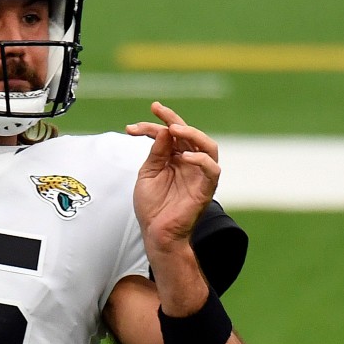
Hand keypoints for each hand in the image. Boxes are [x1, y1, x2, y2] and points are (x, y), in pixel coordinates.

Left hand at [125, 102, 220, 251]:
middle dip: (173, 119)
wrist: (156, 233)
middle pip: (189, 135)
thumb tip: (165, 131)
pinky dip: (201, 159)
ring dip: (192, 133)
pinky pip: (212, 169)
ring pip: (208, 146)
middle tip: (158, 110)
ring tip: (174, 129)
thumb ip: (157, 153)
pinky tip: (184, 156)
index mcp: (175, 159)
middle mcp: (189, 163)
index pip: (168, 135)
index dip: (152, 126)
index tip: (131, 127)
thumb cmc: (152, 206)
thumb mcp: (148, 174)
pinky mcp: (206, 188)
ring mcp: (199, 174)